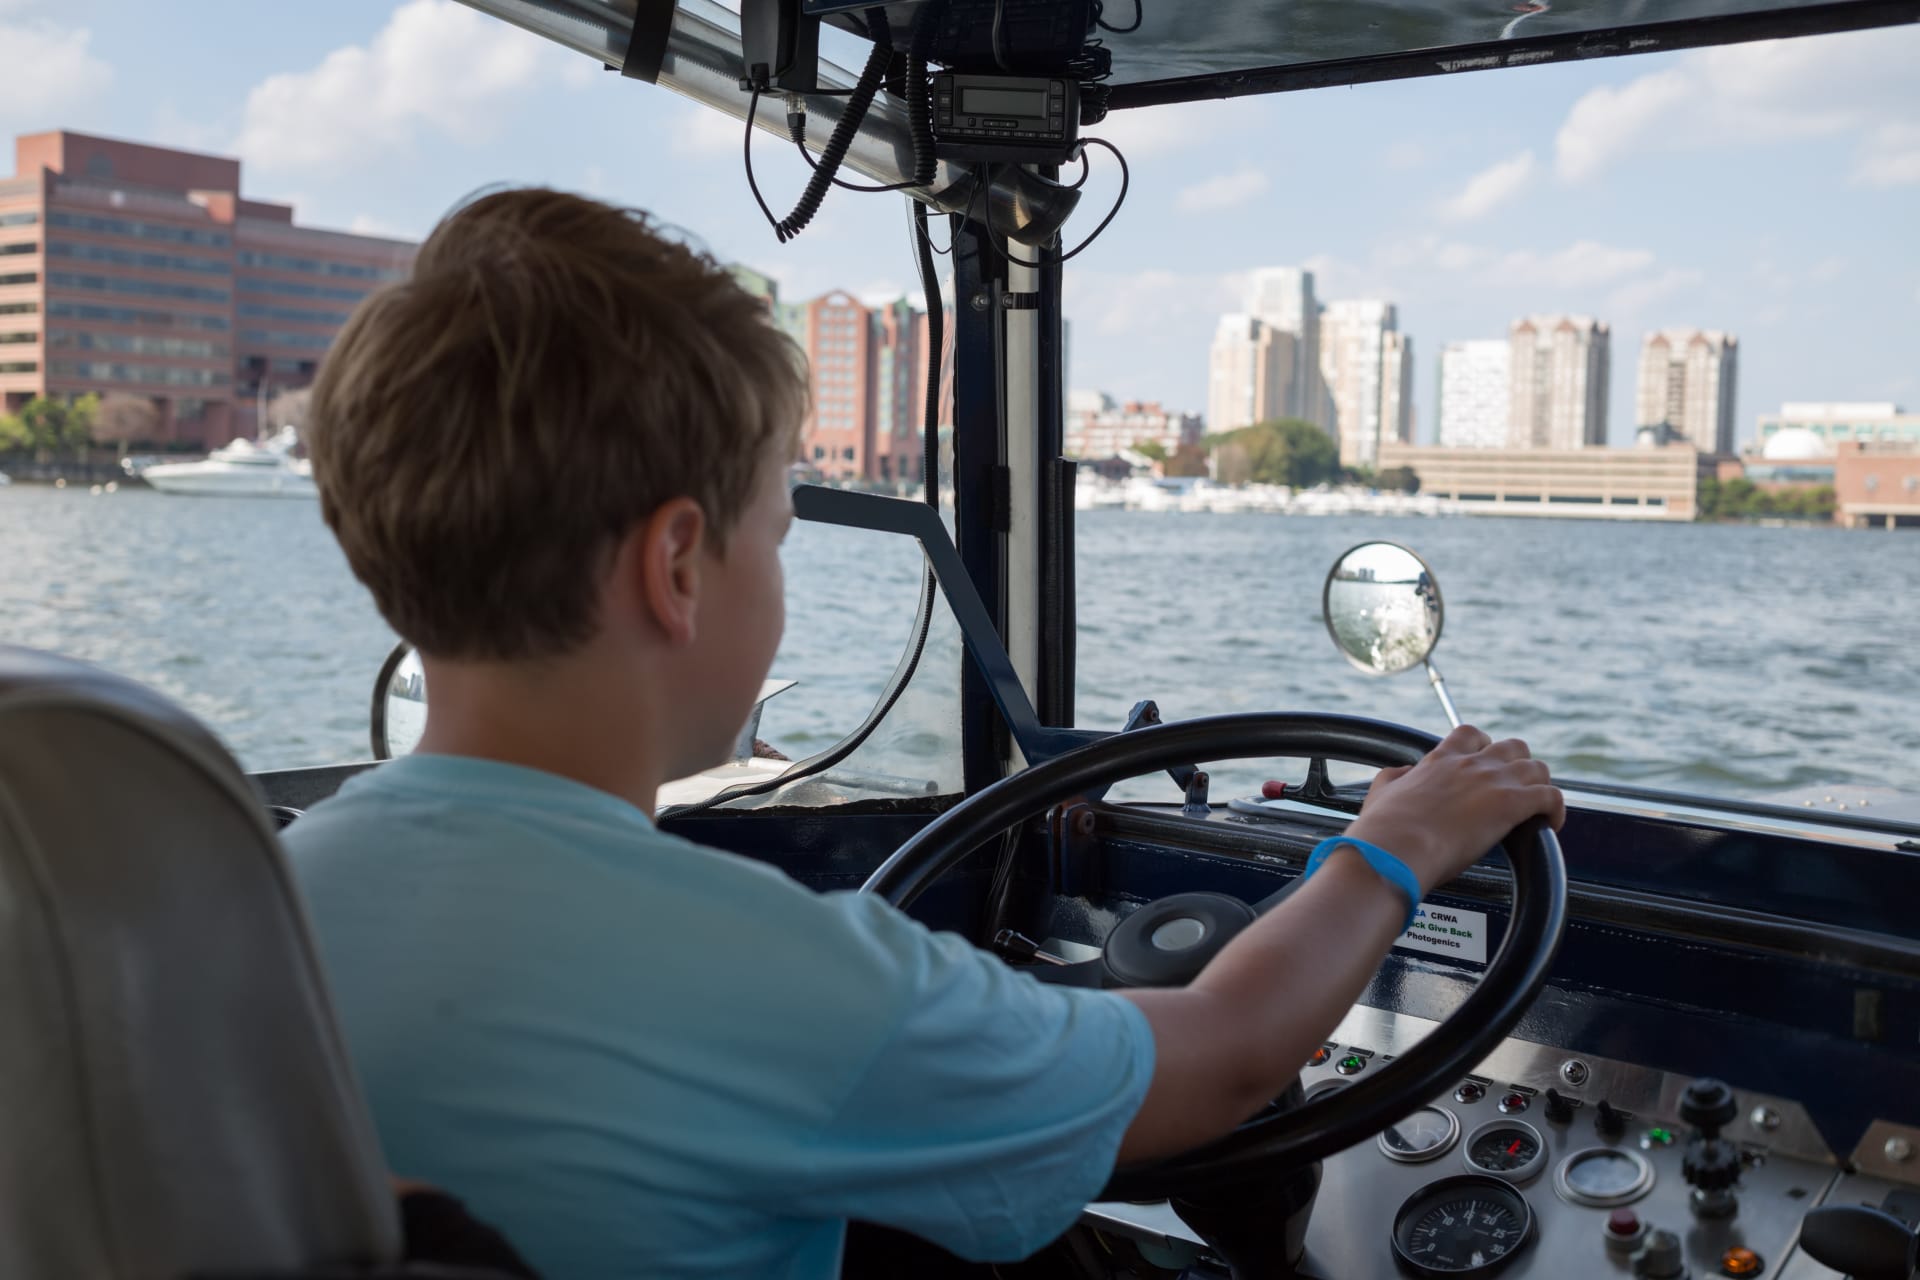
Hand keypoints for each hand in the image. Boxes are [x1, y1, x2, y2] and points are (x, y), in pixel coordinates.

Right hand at [1344, 724, 1563, 896]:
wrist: (1395, 849)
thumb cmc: (1384, 830)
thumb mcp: (1380, 792)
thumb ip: (1393, 777)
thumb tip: (1402, 773)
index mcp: (1439, 760)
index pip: (1470, 734)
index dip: (1484, 746)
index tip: (1485, 763)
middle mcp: (1470, 764)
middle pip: (1513, 747)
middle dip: (1519, 766)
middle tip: (1515, 789)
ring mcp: (1493, 781)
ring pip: (1537, 768)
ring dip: (1539, 786)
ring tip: (1536, 808)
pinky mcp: (1511, 804)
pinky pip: (1550, 797)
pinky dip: (1555, 810)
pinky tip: (1550, 824)